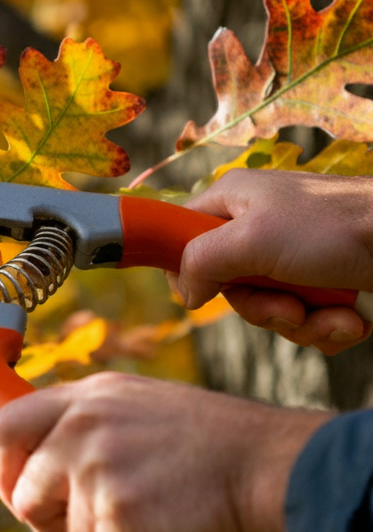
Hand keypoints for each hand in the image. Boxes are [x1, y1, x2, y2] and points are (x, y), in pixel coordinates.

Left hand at [0, 372, 332, 531]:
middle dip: (45, 523)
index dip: (3, 467)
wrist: (274, 468)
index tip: (17, 492)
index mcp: (89, 396)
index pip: (9, 424)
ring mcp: (95, 467)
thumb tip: (50, 469)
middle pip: (22, 491)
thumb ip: (93, 428)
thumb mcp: (142, 410)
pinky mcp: (116, 513)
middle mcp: (82, 425)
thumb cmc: (218, 448)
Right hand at [177, 170, 372, 353]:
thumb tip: (185, 293)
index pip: (181, 235)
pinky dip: (326, 329)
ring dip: (301, 325)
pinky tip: (350, 319)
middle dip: (263, 310)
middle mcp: (258, 229)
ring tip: (334, 315)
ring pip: (269, 310)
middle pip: (229, 288)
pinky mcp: (324, 284)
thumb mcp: (251, 238)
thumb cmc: (333, 227)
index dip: (185, 269)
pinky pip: (304, 321)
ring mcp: (292, 259)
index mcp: (232, 202)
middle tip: (289, 308)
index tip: (200, 293)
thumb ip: (201, 261)